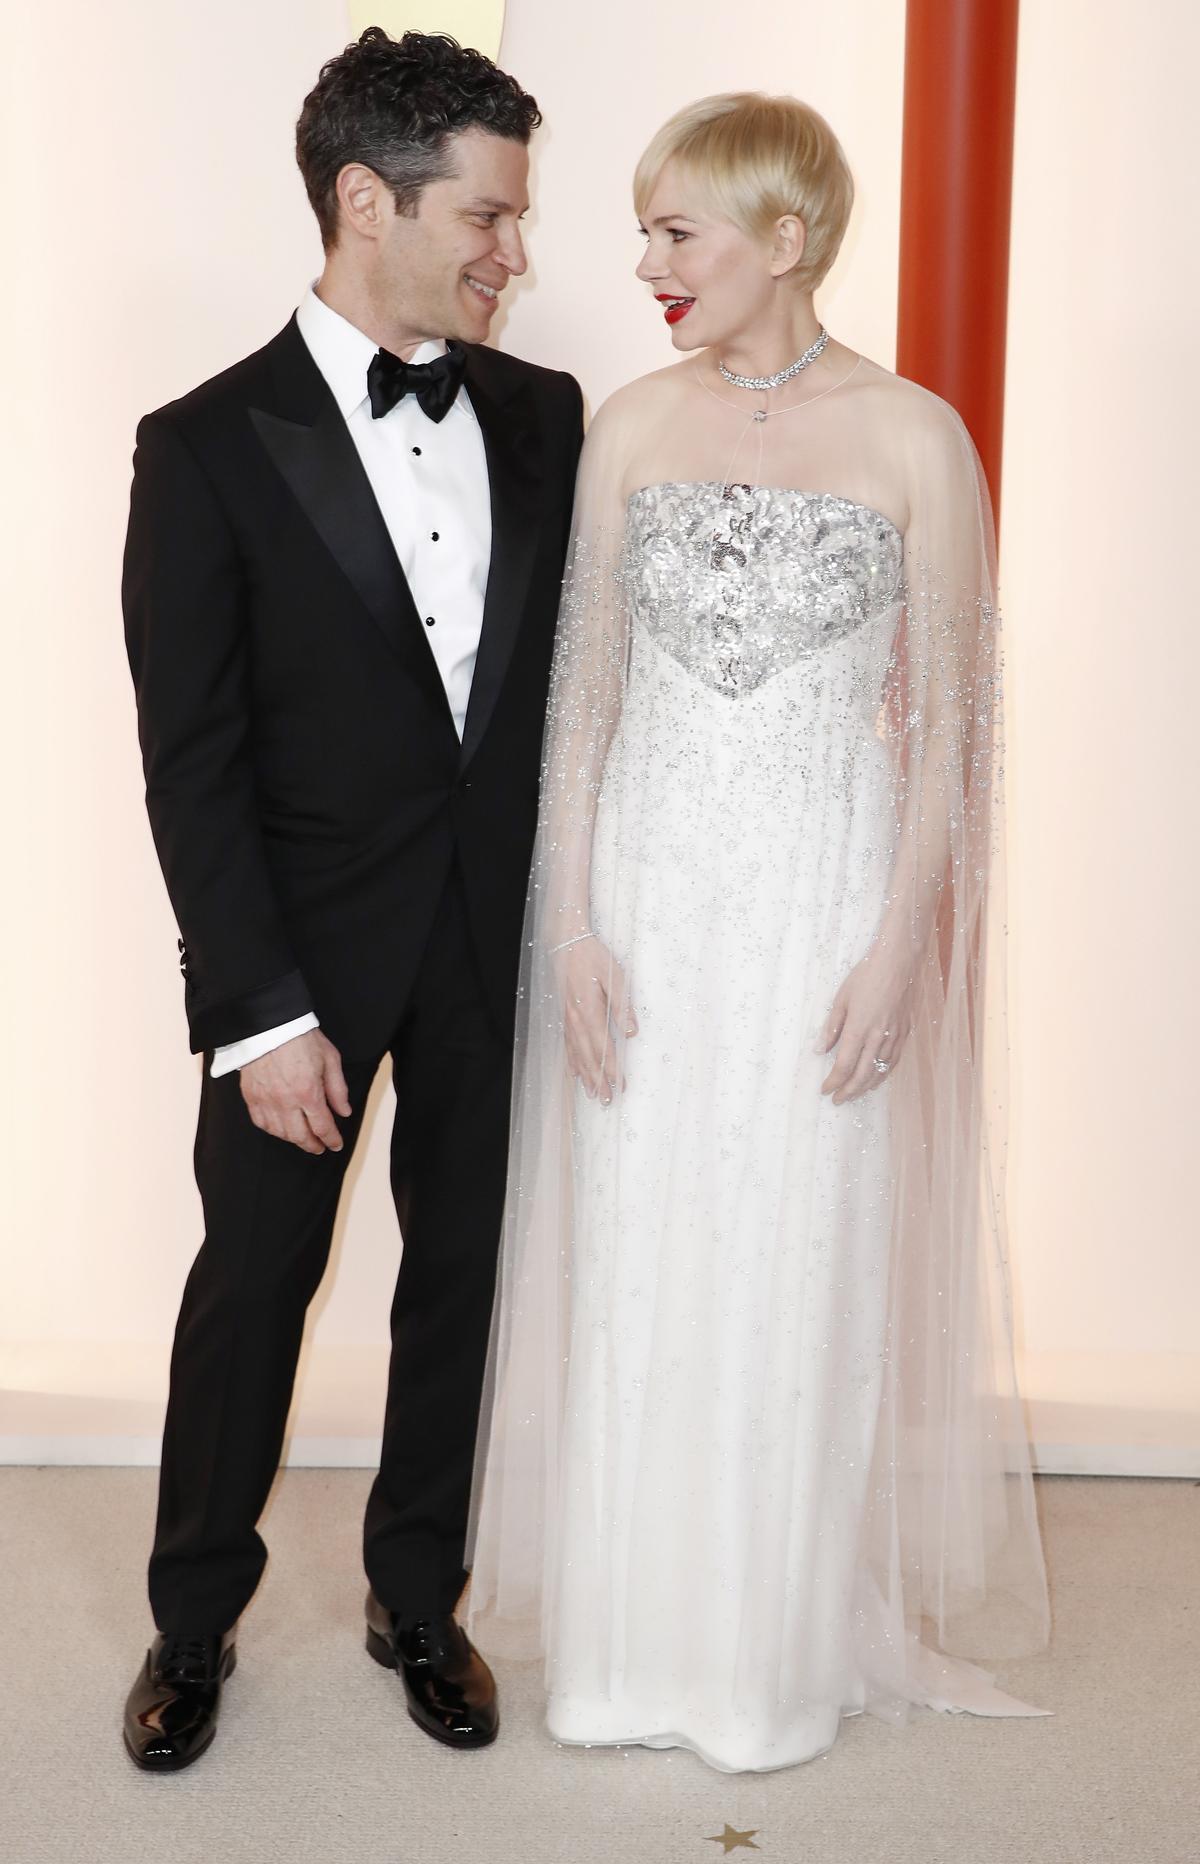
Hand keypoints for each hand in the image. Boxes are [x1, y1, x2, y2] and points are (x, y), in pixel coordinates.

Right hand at [239, 1030, 351, 1153]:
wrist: (269, 1024)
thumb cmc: (301, 1037)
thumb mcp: (330, 1059)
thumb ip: (337, 1089)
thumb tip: (344, 1112)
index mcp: (308, 1092)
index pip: (322, 1127)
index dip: (331, 1139)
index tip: (336, 1144)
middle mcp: (286, 1101)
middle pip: (300, 1136)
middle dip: (312, 1145)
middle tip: (319, 1147)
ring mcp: (266, 1100)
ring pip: (280, 1133)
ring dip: (293, 1139)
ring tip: (302, 1138)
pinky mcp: (251, 1095)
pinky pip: (261, 1122)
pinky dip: (272, 1130)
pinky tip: (280, 1128)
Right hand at [555, 935, 636, 1105]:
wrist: (567, 943)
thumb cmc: (594, 957)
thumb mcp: (615, 976)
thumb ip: (622, 1005)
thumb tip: (631, 1032)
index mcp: (590, 1011)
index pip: (603, 1046)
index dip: (611, 1067)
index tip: (619, 1085)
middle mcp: (576, 1019)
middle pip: (588, 1056)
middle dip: (597, 1080)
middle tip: (605, 1101)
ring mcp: (567, 1019)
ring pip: (576, 1054)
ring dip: (584, 1076)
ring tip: (591, 1094)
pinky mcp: (564, 1015)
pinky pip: (567, 1044)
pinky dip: (571, 1061)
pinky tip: (575, 1074)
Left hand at [818, 946, 913, 1105]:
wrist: (898, 961)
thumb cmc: (866, 975)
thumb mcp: (841, 998)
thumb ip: (831, 1027)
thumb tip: (819, 1050)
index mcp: (859, 1028)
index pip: (843, 1065)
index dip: (833, 1082)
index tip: (824, 1090)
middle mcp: (878, 1037)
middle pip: (862, 1075)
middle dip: (848, 1091)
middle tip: (837, 1100)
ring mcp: (894, 1036)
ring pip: (880, 1071)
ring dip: (865, 1087)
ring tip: (854, 1094)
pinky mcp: (905, 1032)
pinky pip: (893, 1061)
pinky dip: (883, 1074)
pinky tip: (876, 1078)